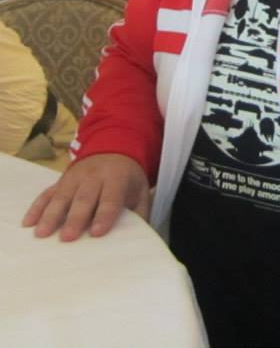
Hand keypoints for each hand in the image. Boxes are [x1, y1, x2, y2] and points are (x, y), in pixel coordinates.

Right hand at [22, 153, 149, 241]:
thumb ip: (140, 212)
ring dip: (51, 215)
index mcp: (117, 178)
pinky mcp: (60, 180)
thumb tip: (138, 237)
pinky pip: (46, 193)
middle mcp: (94, 176)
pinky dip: (37, 207)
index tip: (96, 233)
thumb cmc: (127, 178)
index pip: (111, 198)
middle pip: (84, 198)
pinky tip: (28, 223)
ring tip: (42, 234)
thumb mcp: (141, 190)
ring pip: (62, 196)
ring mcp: (74, 177)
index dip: (104, 215)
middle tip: (67, 238)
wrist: (113, 149)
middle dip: (75, 218)